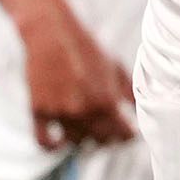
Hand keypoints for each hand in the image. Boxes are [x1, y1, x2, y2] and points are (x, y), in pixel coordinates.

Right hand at [17, 8, 137, 149]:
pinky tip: (59, 141)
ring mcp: (60, 113)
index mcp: (107, 101)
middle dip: (108, 138)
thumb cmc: (85, 47)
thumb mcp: (115, 66)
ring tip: (86, 131)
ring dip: (83, 139)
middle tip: (108, 131)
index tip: (127, 132)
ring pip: (77, 142)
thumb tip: (139, 109)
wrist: (51, 32)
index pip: (124, 135)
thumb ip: (130, 91)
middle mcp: (84, 111)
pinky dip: (53, 146)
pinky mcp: (39, 111)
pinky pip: (45, 142)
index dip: (128, 135)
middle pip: (102, 141)